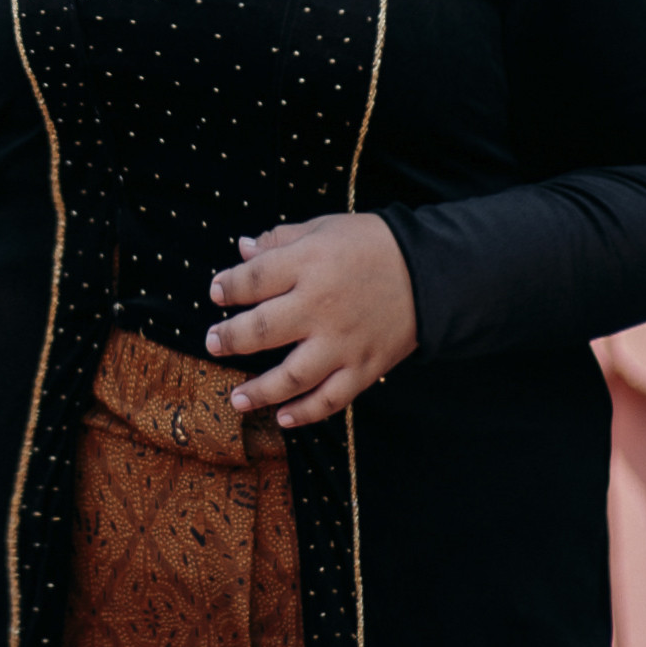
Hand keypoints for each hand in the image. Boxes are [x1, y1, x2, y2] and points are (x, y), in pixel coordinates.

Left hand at [206, 212, 417, 427]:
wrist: (432, 271)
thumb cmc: (372, 245)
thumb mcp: (325, 229)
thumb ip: (281, 240)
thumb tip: (242, 249)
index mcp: (309, 264)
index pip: (254, 279)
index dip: (229, 288)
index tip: (217, 294)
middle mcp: (321, 306)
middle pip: (262, 329)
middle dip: (230, 339)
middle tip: (213, 343)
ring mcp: (343, 342)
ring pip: (291, 376)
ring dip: (259, 391)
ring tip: (235, 398)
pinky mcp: (364, 368)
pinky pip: (330, 399)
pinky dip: (304, 413)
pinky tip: (282, 417)